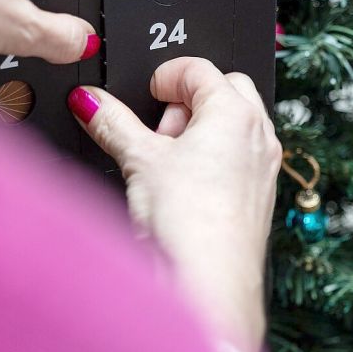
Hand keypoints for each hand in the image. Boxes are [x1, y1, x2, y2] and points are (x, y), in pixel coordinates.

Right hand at [67, 57, 280, 351]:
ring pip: (234, 123)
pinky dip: (213, 156)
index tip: (146, 93)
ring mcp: (263, 165)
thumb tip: (89, 101)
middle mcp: (258, 133)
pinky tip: (184, 185)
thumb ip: (111, 122)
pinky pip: (239, 156)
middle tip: (157, 129)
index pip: (199, 68)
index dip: (165, 76)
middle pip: (224, 89)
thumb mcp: (139, 160)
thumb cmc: (188, 222)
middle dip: (186, 101)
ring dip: (200, 128)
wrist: (211, 283)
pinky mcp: (259, 194)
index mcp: (234, 112)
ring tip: (166, 159)